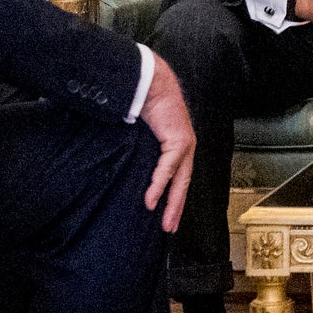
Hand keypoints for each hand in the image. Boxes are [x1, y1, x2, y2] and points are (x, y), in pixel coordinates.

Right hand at [137, 55, 196, 232]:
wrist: (151, 84)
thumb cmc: (146, 105)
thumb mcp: (145, 136)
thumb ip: (143, 153)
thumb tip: (127, 166)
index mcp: (178, 147)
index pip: (179, 178)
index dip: (174, 198)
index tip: (167, 217)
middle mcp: (186, 148)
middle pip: (183, 184)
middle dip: (176, 208)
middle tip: (169, 228)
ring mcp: (185, 144)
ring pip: (180, 180)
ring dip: (171, 202)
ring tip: (163, 222)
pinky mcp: (179, 140)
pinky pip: (168, 167)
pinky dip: (159, 183)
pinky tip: (151, 199)